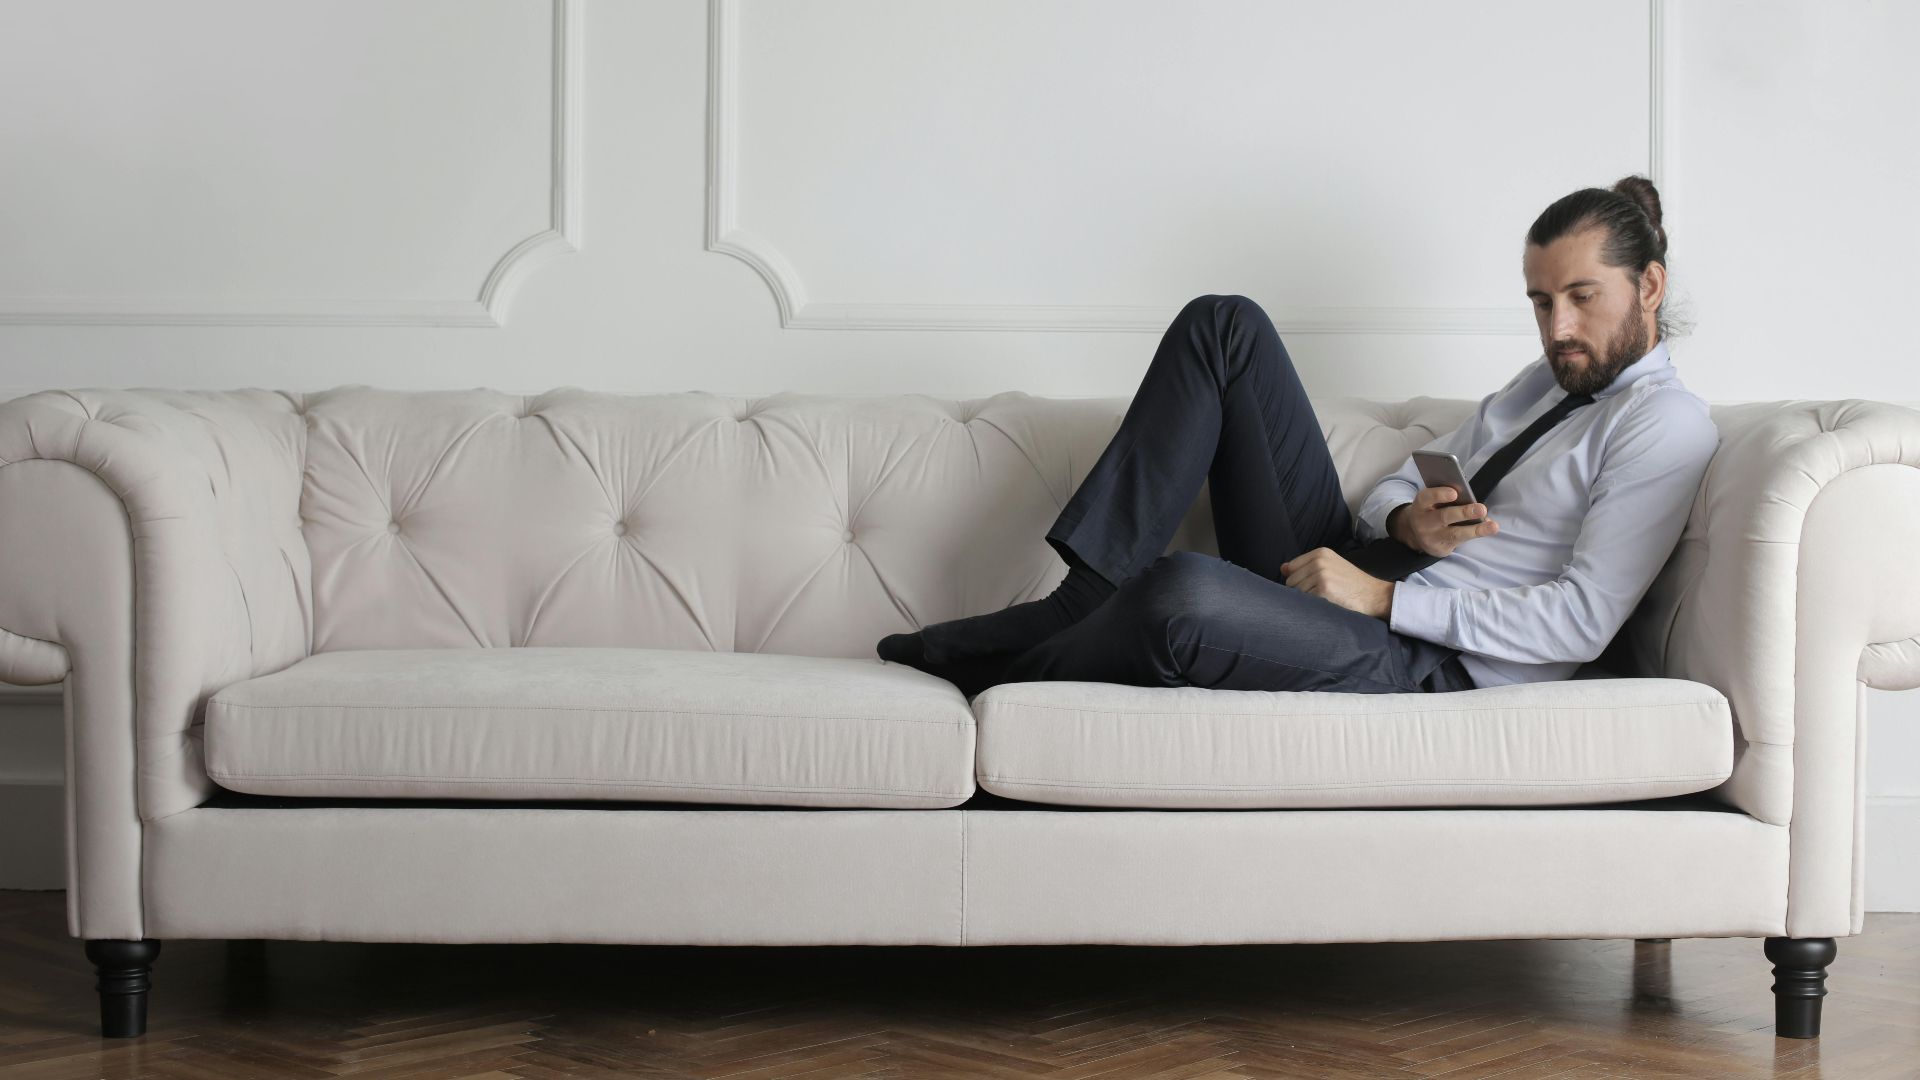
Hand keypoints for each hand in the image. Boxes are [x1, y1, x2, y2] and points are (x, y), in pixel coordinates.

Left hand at [1280, 547, 1394, 619]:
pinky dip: (1313, 606)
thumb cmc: (1351, 584)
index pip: (1291, 568)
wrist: (1374, 595)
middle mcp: (1319, 561)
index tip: (1312, 586)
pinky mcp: (1323, 590)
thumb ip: (1306, 566)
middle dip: (1301, 592)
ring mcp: (1321, 575)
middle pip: (1290, 582)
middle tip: (1321, 595)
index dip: (1298, 581)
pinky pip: (1305, 601)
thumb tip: (1282, 568)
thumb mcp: (1331, 566)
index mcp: (1320, 553)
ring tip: (1325, 599)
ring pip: (1296, 593)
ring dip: (1307, 600)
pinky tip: (1326, 604)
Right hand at [1389, 485, 1499, 556]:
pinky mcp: (1441, 549)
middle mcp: (1424, 522)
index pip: (1427, 498)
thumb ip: (1445, 498)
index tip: (1454, 493)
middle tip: (1481, 508)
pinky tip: (1488, 529)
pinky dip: (1476, 534)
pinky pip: (1460, 541)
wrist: (1415, 534)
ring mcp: (1432, 537)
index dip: (1440, 495)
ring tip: (1493, 526)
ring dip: (1476, 529)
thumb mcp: (1431, 502)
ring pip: (1455, 533)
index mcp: (1421, 504)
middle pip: (1444, 516)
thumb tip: (1471, 499)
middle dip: (1464, 513)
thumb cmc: (1431, 511)